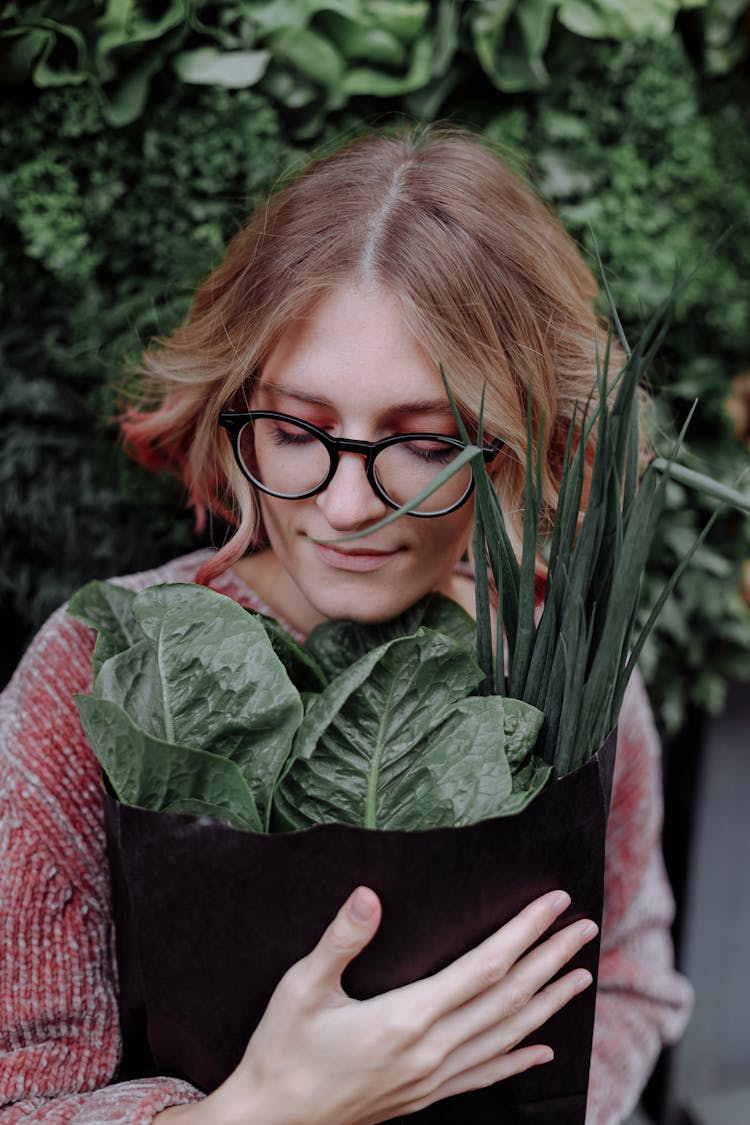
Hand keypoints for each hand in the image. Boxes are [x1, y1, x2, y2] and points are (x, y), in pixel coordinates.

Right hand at [155, 886, 596, 1124]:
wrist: (272, 1122)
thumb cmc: (282, 1052)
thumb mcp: (301, 989)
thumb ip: (340, 940)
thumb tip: (368, 895)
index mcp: (406, 1018)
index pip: (484, 966)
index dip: (523, 932)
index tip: (553, 904)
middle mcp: (430, 1050)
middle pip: (508, 998)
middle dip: (551, 959)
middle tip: (585, 928)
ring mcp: (432, 1078)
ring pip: (507, 1036)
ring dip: (548, 1003)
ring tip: (580, 976)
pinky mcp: (425, 1096)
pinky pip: (486, 1075)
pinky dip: (520, 1058)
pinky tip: (542, 1049)